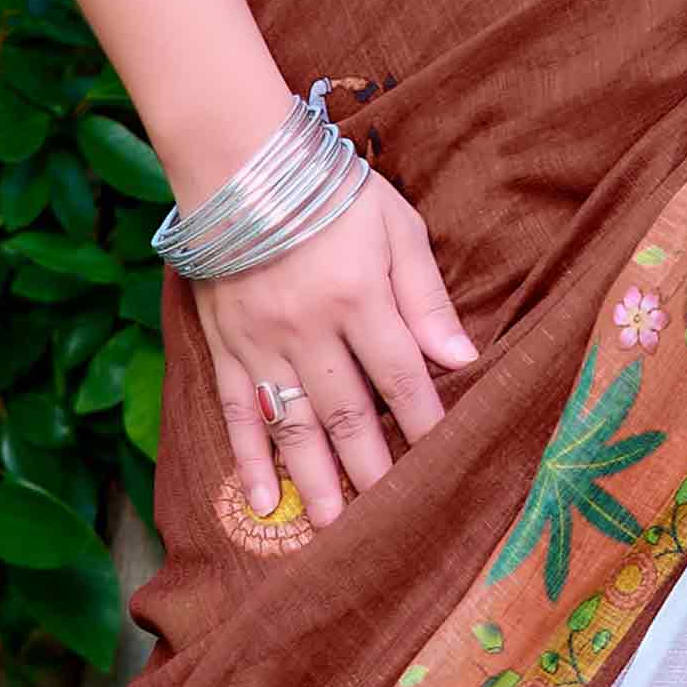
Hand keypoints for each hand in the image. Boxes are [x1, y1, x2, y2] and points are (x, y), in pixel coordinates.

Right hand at [198, 175, 477, 533]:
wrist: (239, 160)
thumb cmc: (331, 191)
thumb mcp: (396, 228)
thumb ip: (425, 296)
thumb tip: (463, 357)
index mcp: (358, 297)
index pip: (401, 376)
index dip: (426, 423)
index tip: (447, 463)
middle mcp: (307, 328)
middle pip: (348, 413)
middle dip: (373, 470)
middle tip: (393, 518)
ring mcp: (259, 342)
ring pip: (291, 424)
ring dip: (313, 479)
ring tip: (331, 525)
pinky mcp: (223, 344)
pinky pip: (236, 411)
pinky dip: (246, 458)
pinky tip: (261, 500)